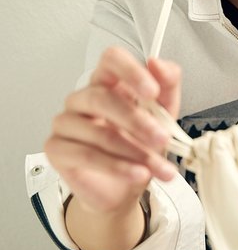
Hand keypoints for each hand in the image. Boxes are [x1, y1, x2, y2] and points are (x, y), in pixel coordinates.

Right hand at [44, 46, 181, 214]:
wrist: (125, 189)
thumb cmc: (139, 147)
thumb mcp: (165, 116)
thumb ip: (168, 86)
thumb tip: (158, 64)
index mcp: (108, 82)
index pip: (111, 60)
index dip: (131, 72)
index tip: (152, 92)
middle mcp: (83, 98)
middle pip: (103, 98)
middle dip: (137, 121)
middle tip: (162, 138)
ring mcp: (66, 122)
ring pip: (98, 132)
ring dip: (134, 151)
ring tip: (156, 165)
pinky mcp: (57, 149)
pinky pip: (87, 155)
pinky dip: (118, 167)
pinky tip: (138, 174)